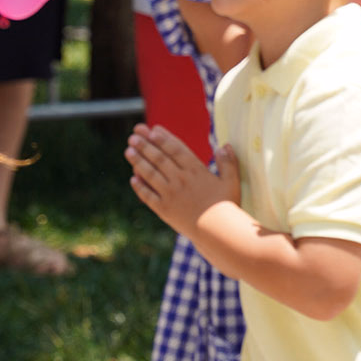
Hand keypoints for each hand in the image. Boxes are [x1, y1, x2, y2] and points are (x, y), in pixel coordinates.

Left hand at [126, 125, 240, 235]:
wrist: (217, 231)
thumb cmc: (227, 205)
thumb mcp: (232, 181)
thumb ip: (228, 162)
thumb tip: (224, 145)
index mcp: (196, 171)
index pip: (176, 149)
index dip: (164, 138)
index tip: (153, 129)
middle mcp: (180, 180)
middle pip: (159, 158)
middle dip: (145, 145)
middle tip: (134, 134)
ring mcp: (170, 194)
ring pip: (150, 174)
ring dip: (138, 161)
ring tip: (128, 150)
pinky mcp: (163, 209)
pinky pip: (147, 195)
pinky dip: (139, 186)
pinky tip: (133, 178)